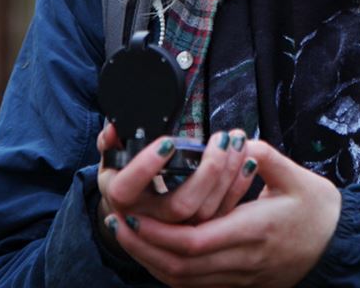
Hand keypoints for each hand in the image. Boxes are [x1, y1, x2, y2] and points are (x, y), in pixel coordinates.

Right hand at [96, 123, 256, 243]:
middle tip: (220, 140)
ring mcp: (175, 230)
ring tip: (237, 144)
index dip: (145, 167)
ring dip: (226, 175)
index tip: (168, 142)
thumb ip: (111, 140)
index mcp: (122, 199)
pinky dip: (238, 187)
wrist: (136, 213)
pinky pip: (222, 213)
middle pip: (178, 205)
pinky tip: (248, 162)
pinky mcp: (199, 231)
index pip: (127, 190)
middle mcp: (147, 220)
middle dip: (205, 171)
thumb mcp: (113, 158)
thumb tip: (113, 129)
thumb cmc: (128, 178)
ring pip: (205, 211)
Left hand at [102, 140, 341, 287]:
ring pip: (184, 281)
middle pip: (180, 266)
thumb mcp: (298, 177)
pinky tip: (156, 254)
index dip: (158, 233)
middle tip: (119, 224)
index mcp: (254, 231)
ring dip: (151, 262)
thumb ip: (267, 156)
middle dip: (143, 248)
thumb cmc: (321, 212)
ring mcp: (241, 277)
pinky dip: (170, 272)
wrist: (340, 249)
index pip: (194, 241)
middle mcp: (243, 260)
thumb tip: (241, 140)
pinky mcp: (241, 284)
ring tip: (129, 237)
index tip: (135, 213)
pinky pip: (197, 286)